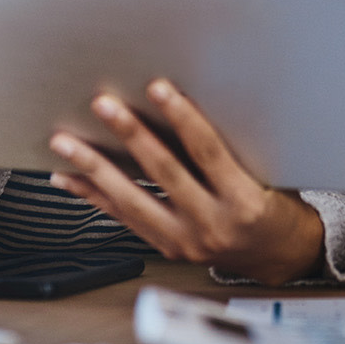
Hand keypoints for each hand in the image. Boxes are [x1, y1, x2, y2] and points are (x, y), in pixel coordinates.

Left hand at [47, 79, 325, 285]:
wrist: (278, 256)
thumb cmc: (274, 205)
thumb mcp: (266, 173)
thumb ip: (229, 147)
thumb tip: (182, 103)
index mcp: (243, 201)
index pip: (208, 151)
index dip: (182, 117)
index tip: (158, 87)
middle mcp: (212, 225)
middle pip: (164, 173)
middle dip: (130, 135)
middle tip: (103, 104)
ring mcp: (185, 241)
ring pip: (132, 199)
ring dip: (94, 168)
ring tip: (65, 142)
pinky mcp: (167, 248)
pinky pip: (123, 218)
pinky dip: (93, 196)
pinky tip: (68, 176)